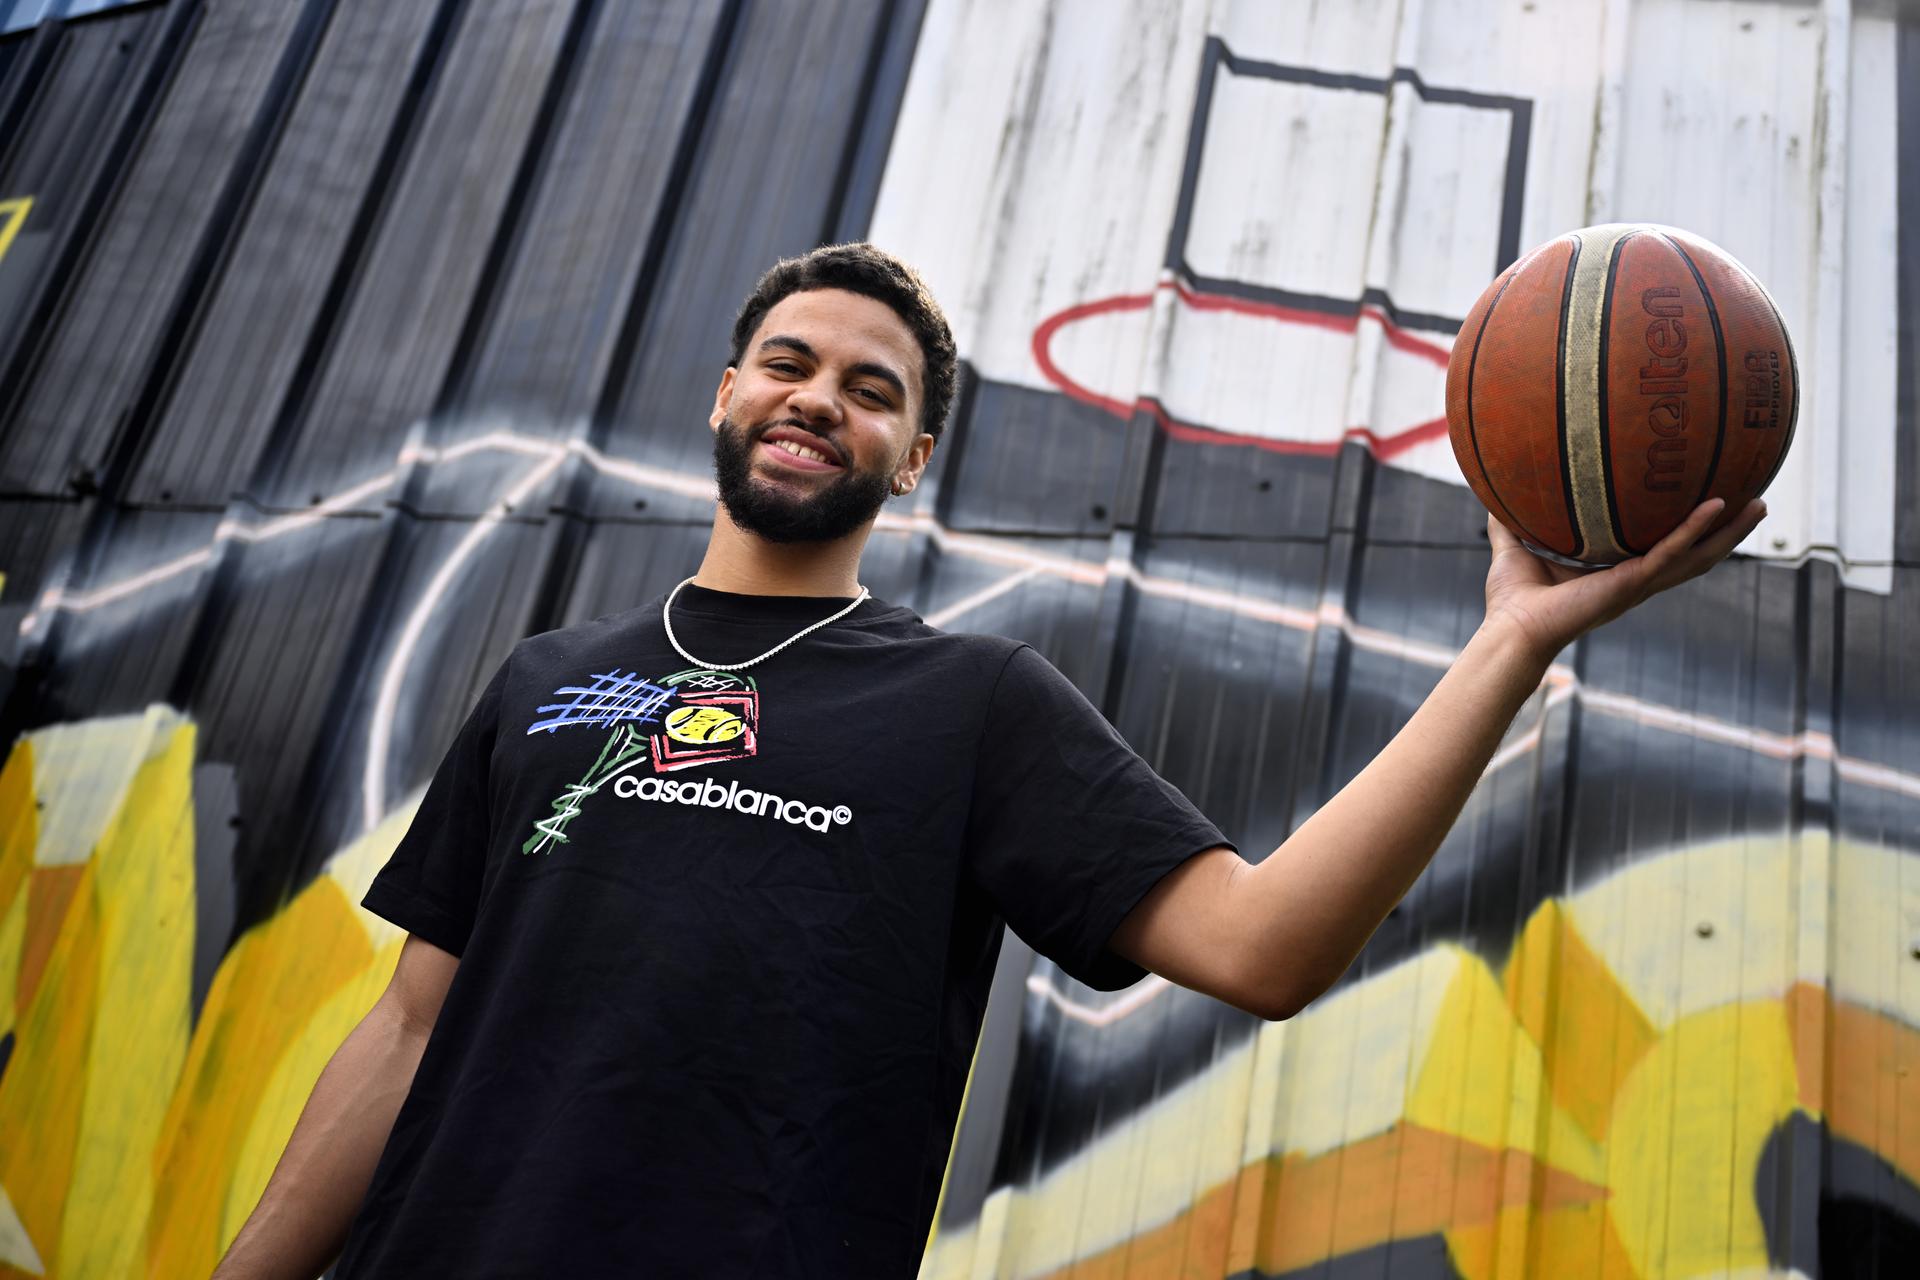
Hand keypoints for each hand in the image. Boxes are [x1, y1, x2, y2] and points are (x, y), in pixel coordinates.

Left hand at [1482, 497, 1767, 661]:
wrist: (1511, 631)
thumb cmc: (1513, 600)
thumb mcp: (1515, 546)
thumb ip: (1508, 521)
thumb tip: (1495, 489)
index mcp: (1619, 574)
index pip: (1666, 550)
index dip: (1692, 531)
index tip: (1713, 504)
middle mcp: (1637, 581)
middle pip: (1698, 555)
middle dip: (1729, 533)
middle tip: (1757, 503)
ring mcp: (1639, 584)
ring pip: (1699, 557)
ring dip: (1731, 533)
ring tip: (1760, 505)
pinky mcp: (1632, 585)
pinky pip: (1671, 553)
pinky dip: (1695, 530)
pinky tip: (1717, 506)